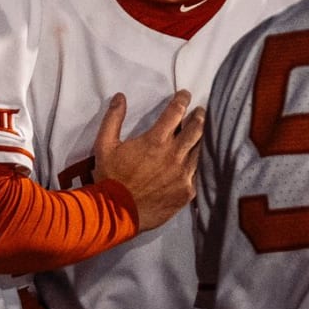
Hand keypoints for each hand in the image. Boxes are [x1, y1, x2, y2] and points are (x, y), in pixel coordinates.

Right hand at [93, 92, 203, 231]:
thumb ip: (113, 119)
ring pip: (201, 149)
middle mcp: (174, 154)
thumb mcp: (104, 145)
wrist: (116, 213)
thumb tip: (120, 97)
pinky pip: (199, 172)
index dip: (182, 99)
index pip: (176, 112)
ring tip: (204, 132)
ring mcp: (183, 174)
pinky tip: (200, 159)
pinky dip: (201, 162)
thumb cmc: (110, 178)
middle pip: (196, 128)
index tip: (185, 94)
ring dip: (203, 137)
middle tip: (200, 111)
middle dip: (199, 116)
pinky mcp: (187, 191)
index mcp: (156, 140)